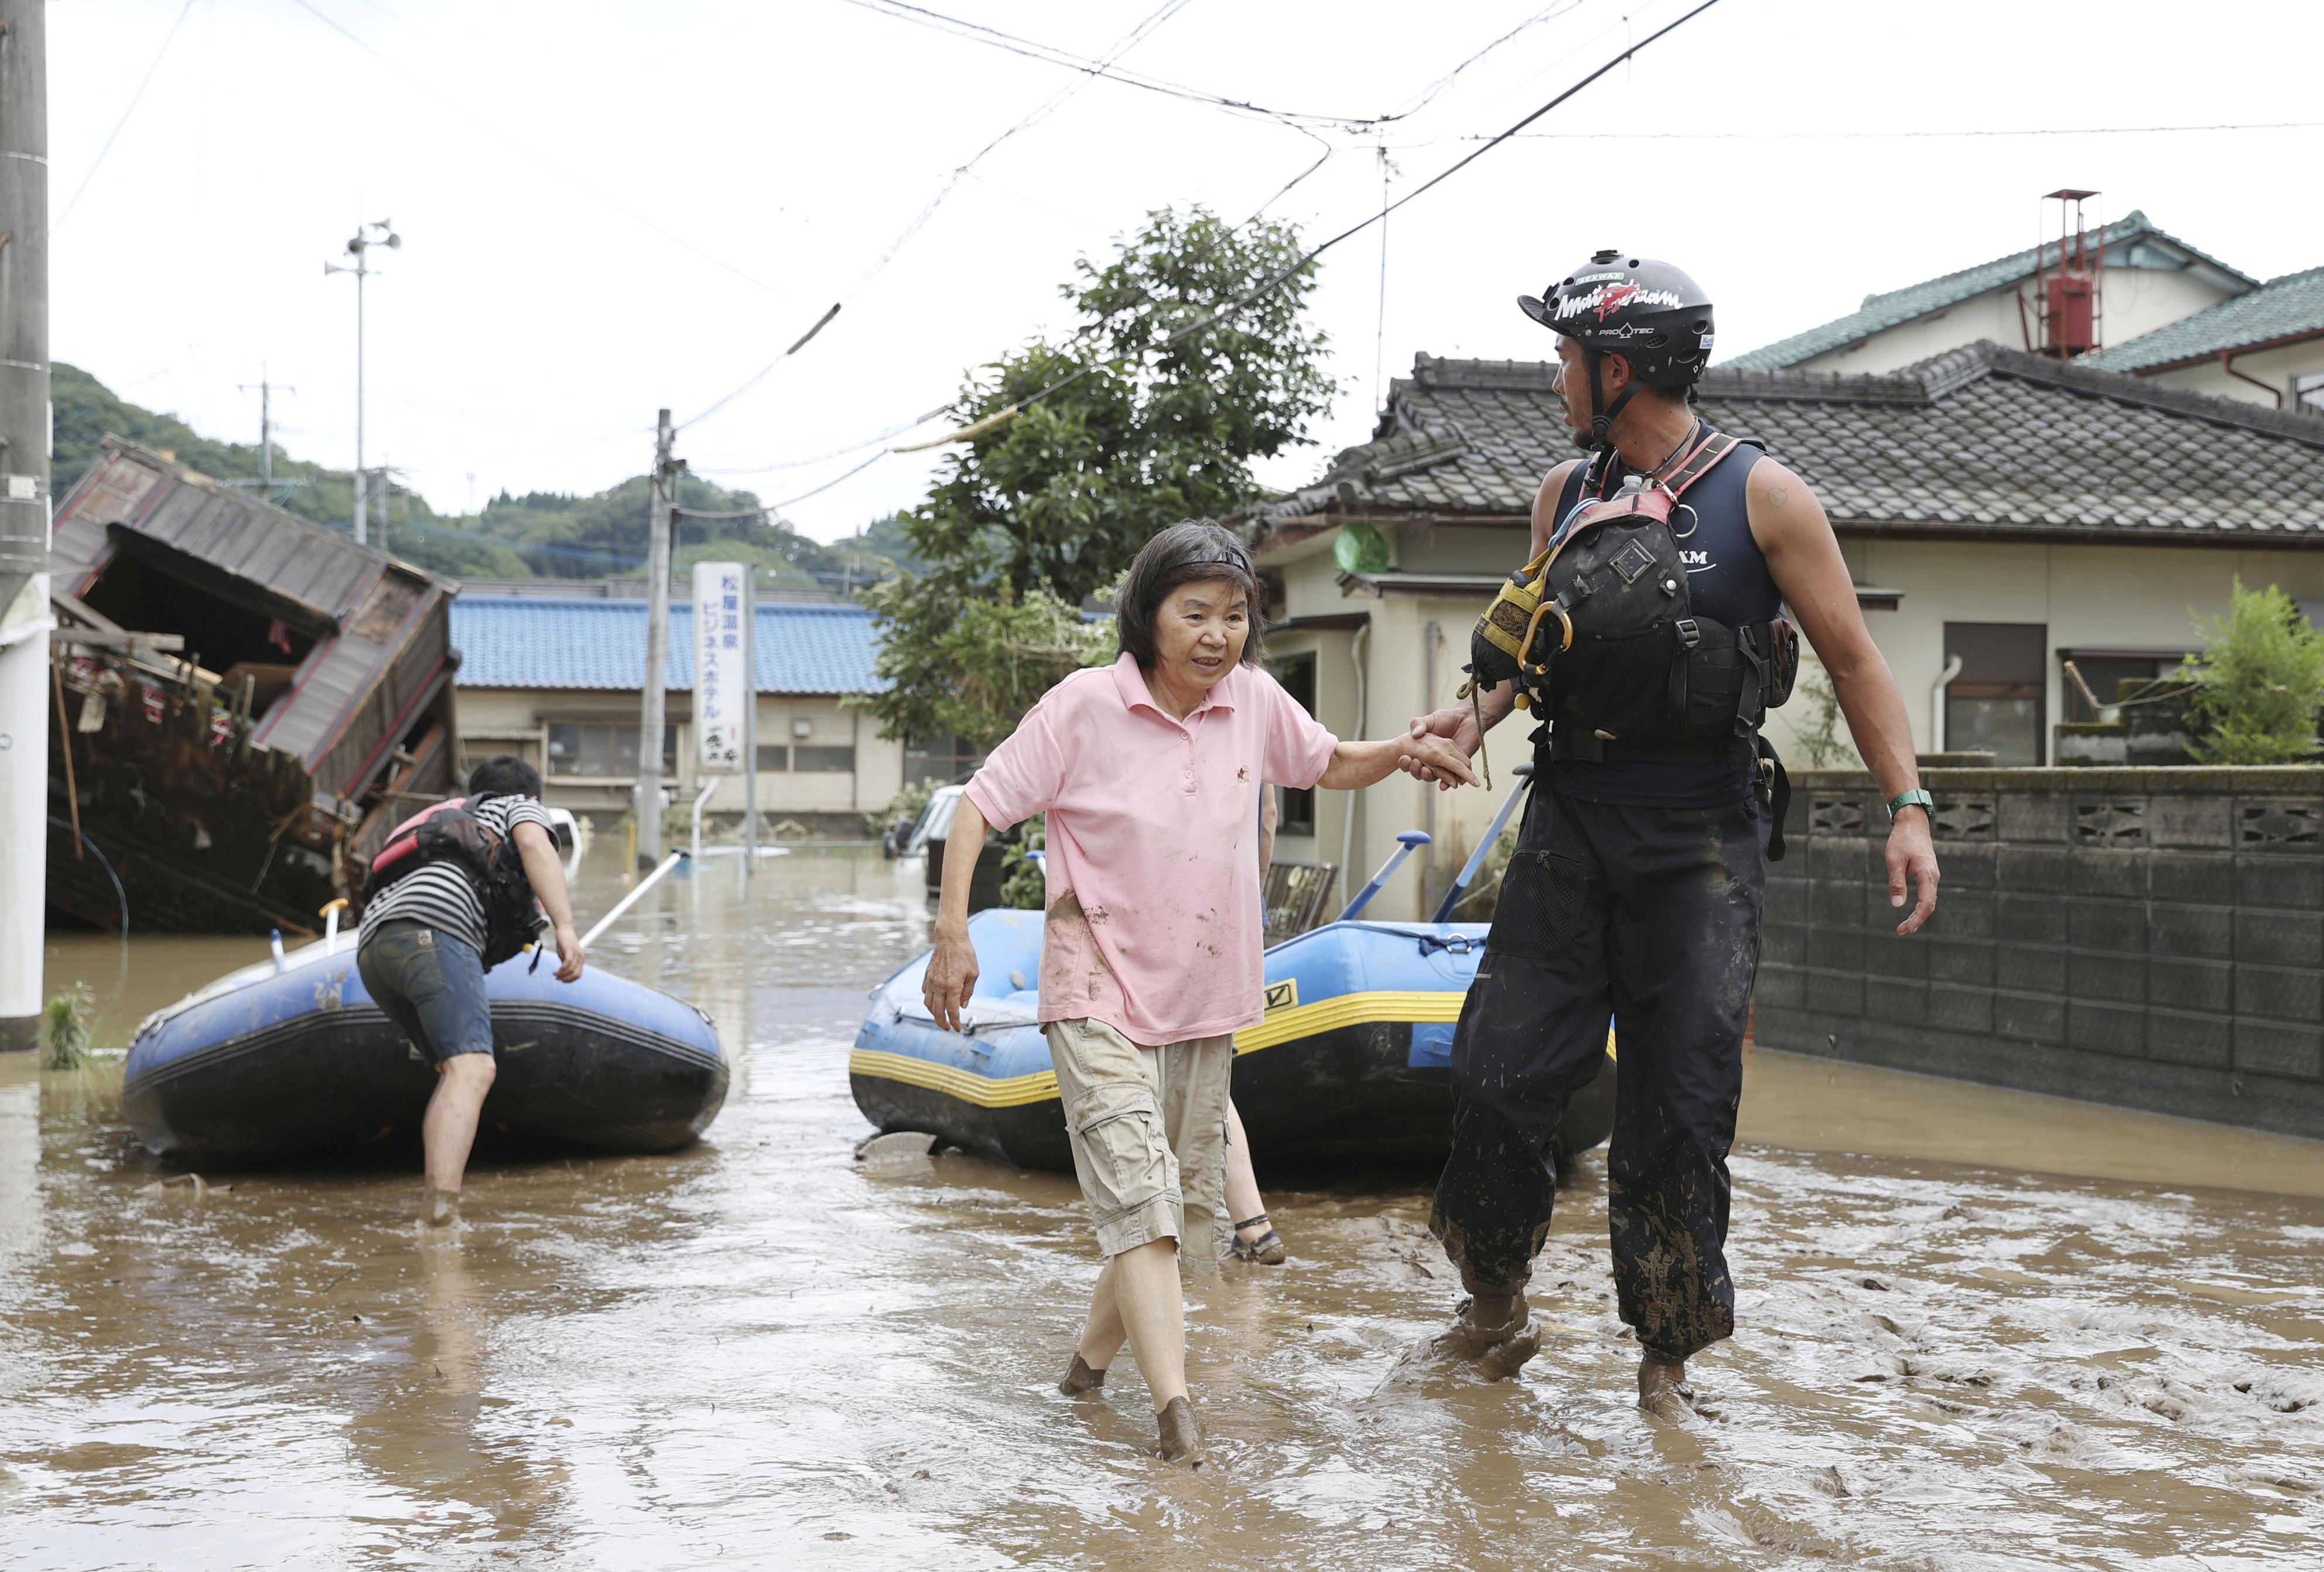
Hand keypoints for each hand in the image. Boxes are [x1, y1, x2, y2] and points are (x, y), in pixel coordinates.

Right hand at [553, 923, 584, 982]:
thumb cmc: (564, 943)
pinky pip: (567, 963)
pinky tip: (556, 971)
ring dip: (562, 975)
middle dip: (566, 979)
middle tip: (558, 979)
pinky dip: (561, 970)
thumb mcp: (565, 955)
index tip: (562, 981)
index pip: (578, 975)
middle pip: (576, 974)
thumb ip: (566, 964)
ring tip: (555, 975)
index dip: (570, 980)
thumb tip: (562, 973)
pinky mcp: (570, 950)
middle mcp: (580, 957)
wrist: (564, 929)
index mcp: (580, 960)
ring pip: (571, 970)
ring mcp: (576, 953)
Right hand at [923, 925, 979, 1032]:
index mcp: (953, 986)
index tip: (958, 1029)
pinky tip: (935, 1003)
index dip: (955, 1022)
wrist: (950, 939)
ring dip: (933, 1014)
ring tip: (940, 1018)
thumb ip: (968, 992)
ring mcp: (931, 981)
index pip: (952, 1011)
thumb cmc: (965, 954)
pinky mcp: (926, 976)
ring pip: (928, 1004)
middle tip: (947, 1028)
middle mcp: (939, 986)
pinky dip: (929, 1001)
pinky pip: (925, 993)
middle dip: (942, 1023)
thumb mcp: (974, 973)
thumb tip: (962, 1006)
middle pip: (937, 1011)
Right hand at [1402, 707, 1480, 784]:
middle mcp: (1436, 760)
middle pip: (1423, 772)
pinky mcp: (1460, 768)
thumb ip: (1419, 724)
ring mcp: (1447, 764)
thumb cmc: (1447, 718)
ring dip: (1429, 777)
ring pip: (1435, 777)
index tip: (1404, 758)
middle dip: (1416, 771)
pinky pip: (1452, 779)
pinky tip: (1443, 784)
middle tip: (1415, 763)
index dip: (1407, 764)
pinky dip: (1447, 783)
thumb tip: (1415, 734)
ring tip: (1426, 770)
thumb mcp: (1430, 719)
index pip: (1414, 762)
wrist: (1467, 718)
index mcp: (1427, 751)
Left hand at [1886, 812, 1939, 933]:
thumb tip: (1898, 905)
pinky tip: (1912, 912)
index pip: (1926, 903)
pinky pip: (1928, 893)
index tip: (1904, 929)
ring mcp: (1933, 875)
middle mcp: (1934, 876)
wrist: (1913, 823)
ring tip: (1906, 926)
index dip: (1916, 918)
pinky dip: (1921, 905)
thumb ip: (1897, 882)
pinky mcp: (1929, 873)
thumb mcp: (1894, 861)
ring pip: (1929, 900)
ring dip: (1919, 914)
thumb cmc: (1902, 840)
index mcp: (1927, 874)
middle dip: (1917, 920)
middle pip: (1929, 905)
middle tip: (1902, 931)